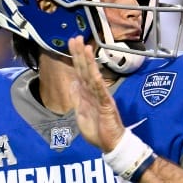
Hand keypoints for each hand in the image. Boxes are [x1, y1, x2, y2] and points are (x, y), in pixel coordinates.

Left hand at [67, 35, 124, 151]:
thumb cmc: (98, 130)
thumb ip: (77, 97)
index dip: (76, 58)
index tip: (72, 43)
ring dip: (88, 63)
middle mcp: (95, 92)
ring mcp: (101, 97)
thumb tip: (73, 82)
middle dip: (80, 54)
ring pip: (93, 77)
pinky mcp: (107, 106)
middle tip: (75, 38)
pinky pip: (102, 93)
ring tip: (85, 48)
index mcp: (87, 93)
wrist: (110, 144)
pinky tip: (94, 73)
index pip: (80, 72)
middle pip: (86, 70)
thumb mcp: (81, 112)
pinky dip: (98, 82)